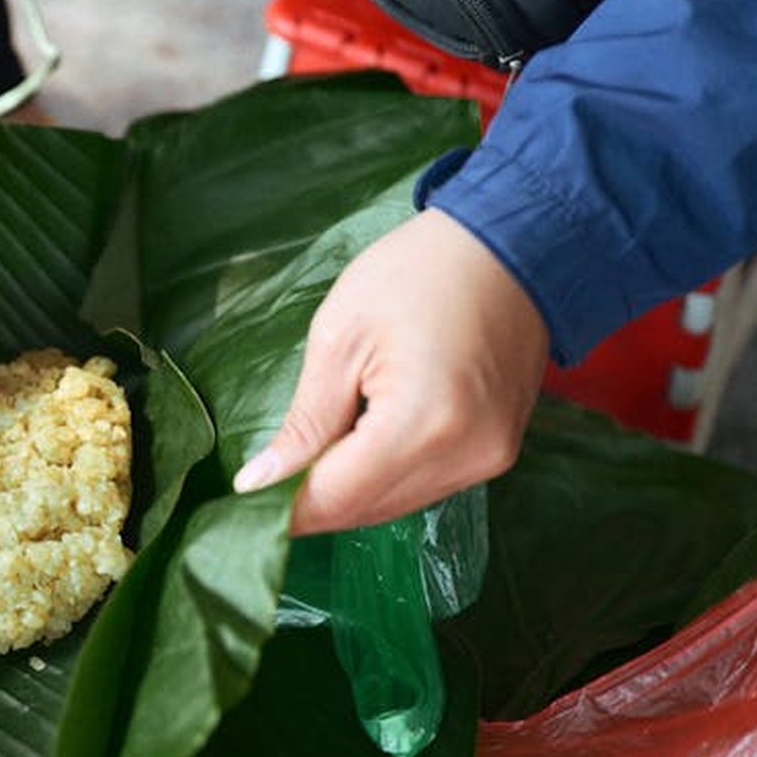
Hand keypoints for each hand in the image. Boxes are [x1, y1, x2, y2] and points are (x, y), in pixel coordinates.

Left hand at [233, 208, 549, 534]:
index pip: (335, 498)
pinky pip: (426, 487)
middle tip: (265, 480)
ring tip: (310, 457)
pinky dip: (384, 478)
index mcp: (422, 423)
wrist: (514, 245)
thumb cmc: (417, 273)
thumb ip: (304, 422)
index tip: (243, 506)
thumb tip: (258, 483)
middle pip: (364, 511)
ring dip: (347, 493)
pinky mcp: (499, 453)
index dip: (283, 510)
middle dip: (311, 503)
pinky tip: (359, 446)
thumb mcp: (340, 338)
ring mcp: (489, 458)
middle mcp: (465, 455)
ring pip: (393, 506)